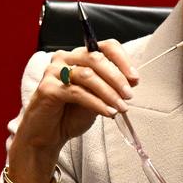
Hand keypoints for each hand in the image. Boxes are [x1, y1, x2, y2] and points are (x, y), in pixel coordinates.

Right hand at [5, 39, 138, 182]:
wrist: (47, 136)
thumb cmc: (71, 113)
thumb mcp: (98, 97)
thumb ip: (111, 86)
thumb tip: (132, 80)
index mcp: (80, 56)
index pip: (105, 47)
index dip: (123, 60)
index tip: (135, 78)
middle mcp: (65, 58)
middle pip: (96, 58)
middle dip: (117, 77)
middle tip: (129, 95)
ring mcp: (54, 71)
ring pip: (88, 75)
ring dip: (109, 92)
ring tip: (121, 107)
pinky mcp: (48, 88)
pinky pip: (78, 92)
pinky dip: (97, 103)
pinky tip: (108, 112)